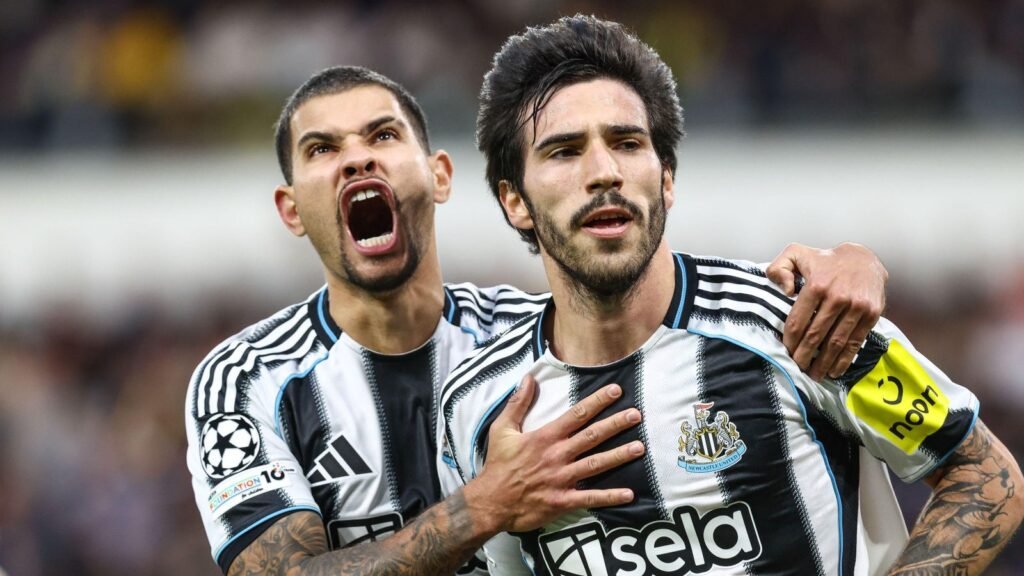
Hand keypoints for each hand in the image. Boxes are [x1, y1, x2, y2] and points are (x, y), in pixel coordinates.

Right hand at [465, 374, 642, 533]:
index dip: (597, 401)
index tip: (616, 391)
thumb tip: (529, 377)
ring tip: (639, 447)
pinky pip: (590, 498)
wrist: (491, 502)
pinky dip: (610, 497)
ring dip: (619, 455)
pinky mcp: (563, 501)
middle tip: (636, 415)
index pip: (577, 414)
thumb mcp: (502, 429)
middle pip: (592, 436)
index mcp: (545, 437)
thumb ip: (518, 403)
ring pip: (596, 464)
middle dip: (615, 424)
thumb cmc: (498, 464)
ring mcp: (562, 479)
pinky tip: (629, 494)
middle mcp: (557, 455)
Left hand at [766, 242, 887, 380]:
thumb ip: (779, 268)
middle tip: (796, 369)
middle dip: (804, 356)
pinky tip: (834, 371)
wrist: (864, 258)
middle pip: (816, 335)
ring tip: (814, 375)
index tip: (785, 352)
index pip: (798, 321)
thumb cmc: (824, 260)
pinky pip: (855, 342)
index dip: (790, 340)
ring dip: (823, 363)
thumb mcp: (796, 254)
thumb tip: (784, 291)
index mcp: (817, 284)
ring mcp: (856, 307)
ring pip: (836, 342)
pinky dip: (844, 360)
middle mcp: (837, 297)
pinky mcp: (871, 315)